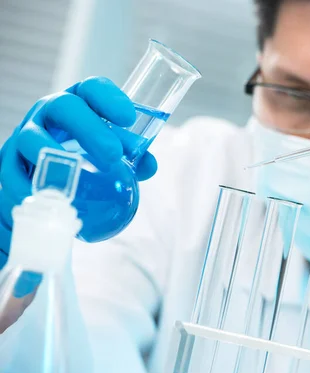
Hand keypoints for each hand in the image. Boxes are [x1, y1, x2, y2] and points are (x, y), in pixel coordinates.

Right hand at [0, 77, 158, 266]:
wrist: (41, 185)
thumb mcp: (109, 158)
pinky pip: (13, 174)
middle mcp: (49, 114)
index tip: (129, 118)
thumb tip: (149, 164)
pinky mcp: (8, 164)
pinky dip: (31, 188)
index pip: (91, 89)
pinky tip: (50, 200)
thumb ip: (133, 161)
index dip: (109, 98)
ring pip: (31, 138)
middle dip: (89, 129)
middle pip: (64, 107)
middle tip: (113, 156)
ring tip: (76, 176)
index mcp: (78, 105)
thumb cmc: (82, 162)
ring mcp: (25, 136)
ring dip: (55, 156)